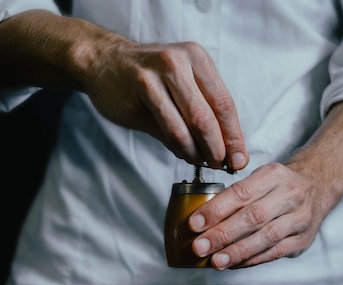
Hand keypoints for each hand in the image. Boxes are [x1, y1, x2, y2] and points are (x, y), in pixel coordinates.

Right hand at [0, 12, 248, 170]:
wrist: (102, 62)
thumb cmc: (144, 78)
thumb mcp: (178, 86)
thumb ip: (201, 114)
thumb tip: (226, 152)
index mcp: (198, 59)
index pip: (225, 104)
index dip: (235, 136)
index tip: (240, 159)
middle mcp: (180, 61)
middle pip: (210, 116)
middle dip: (219, 148)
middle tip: (222, 166)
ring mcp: (158, 73)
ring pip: (189, 125)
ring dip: (199, 152)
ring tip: (202, 163)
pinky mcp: (140, 87)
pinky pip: (167, 128)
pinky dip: (180, 148)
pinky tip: (185, 155)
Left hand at [188, 162, 323, 269]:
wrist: (318, 187)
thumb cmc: (278, 185)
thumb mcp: (260, 177)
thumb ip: (235, 194)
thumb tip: (201, 219)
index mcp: (274, 175)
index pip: (241, 193)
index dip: (216, 210)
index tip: (194, 223)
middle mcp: (290, 195)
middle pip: (253, 217)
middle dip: (222, 234)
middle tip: (199, 247)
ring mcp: (300, 219)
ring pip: (266, 238)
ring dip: (237, 252)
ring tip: (215, 261)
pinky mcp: (302, 240)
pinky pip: (274, 253)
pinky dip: (251, 260)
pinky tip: (233, 263)